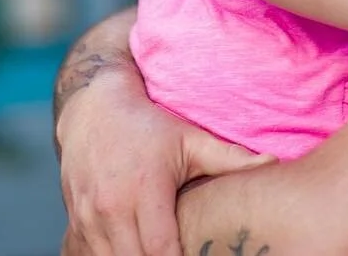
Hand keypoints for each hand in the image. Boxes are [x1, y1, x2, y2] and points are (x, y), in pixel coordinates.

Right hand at [58, 72, 274, 255]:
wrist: (92, 107)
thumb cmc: (150, 124)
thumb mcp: (190, 139)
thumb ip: (230, 158)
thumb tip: (275, 162)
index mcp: (144, 189)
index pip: (160, 249)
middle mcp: (110, 206)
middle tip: (184, 255)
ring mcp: (86, 215)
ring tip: (155, 253)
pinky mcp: (73, 219)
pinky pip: (85, 255)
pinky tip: (127, 250)